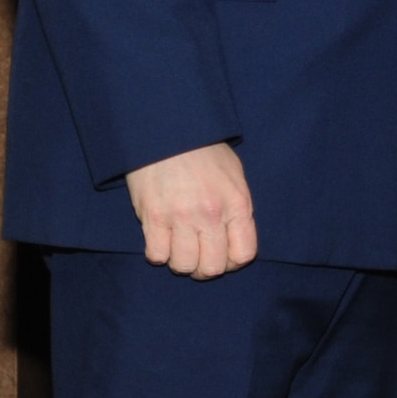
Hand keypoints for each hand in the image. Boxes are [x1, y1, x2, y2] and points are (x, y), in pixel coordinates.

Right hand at [125, 142, 256, 278]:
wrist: (170, 130)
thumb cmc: (204, 151)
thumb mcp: (234, 175)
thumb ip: (236, 209)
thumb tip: (233, 240)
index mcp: (237, 203)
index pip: (243, 254)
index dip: (233, 262)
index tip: (223, 255)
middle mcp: (211, 214)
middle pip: (212, 268)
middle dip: (206, 268)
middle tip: (198, 255)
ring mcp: (181, 217)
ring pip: (183, 266)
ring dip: (181, 261)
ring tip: (178, 245)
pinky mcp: (153, 217)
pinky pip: (156, 255)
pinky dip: (159, 252)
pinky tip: (161, 238)